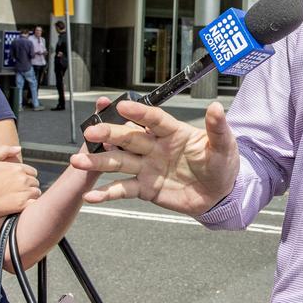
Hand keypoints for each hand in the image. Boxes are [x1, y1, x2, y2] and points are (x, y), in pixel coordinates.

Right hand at [0, 145, 40, 218]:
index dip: (27, 177)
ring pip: (36, 193)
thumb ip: (5, 150)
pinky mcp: (21, 205)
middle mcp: (23, 179)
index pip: (32, 172)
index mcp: (17, 168)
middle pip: (35, 182)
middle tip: (18, 191)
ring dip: (31, 195)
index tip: (19, 182)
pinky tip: (22, 205)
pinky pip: (34, 203)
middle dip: (29, 186)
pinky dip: (31, 204)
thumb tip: (19, 148)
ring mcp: (23, 192)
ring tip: (20, 199)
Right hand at [72, 99, 238, 215]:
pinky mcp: (144, 187)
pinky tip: (91, 197)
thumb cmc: (221, 165)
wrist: (219, 195)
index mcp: (173, 132)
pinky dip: (106, 193)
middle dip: (109, 134)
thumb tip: (216, 107)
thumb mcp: (224, 146)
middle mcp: (155, 147)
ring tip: (78, 161)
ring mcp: (147, 167)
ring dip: (98, 161)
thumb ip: (217, 128)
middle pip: (129, 137)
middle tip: (91, 131)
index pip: (153, 119)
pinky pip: (122, 189)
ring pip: (119, 161)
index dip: (139, 113)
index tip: (122, 105)